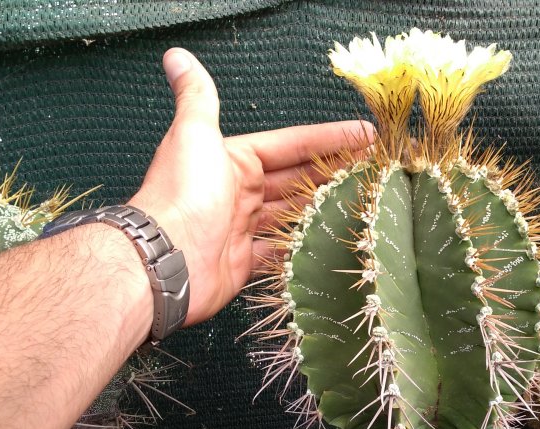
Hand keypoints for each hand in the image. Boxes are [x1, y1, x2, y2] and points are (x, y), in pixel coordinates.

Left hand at [130, 48, 372, 325]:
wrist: (165, 260)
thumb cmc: (182, 195)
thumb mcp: (194, 135)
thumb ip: (198, 97)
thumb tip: (177, 57)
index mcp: (234, 160)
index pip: (292, 144)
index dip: (329, 139)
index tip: (365, 135)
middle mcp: (239, 191)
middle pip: (296, 178)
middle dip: (334, 172)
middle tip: (374, 169)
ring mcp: (243, 227)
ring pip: (293, 212)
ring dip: (324, 207)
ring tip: (363, 202)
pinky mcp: (246, 260)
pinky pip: (282, 249)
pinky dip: (304, 244)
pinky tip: (331, 239)